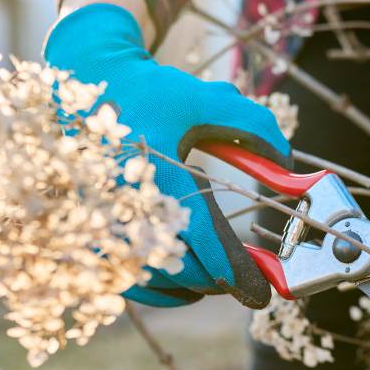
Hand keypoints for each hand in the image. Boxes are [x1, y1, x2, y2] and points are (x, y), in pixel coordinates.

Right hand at [44, 3, 291, 308]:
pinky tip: (181, 286)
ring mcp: (96, 223)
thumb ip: (255, 129)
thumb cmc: (149, 91)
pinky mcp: (81, 231)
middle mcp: (122, 205)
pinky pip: (120, 280)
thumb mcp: (207, 99)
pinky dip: (156, 291)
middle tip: (245, 278)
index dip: (239, 272)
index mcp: (157, 175)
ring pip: (152, 281)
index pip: (206, 241)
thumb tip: (289, 167)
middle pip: (181, 268)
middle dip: (219, 280)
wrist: (80, 79)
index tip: (263, 291)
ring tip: (216, 281)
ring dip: (190, 286)